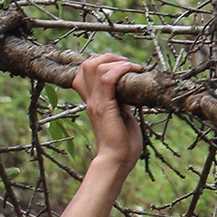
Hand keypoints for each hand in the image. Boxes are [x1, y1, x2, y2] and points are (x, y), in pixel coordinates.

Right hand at [72, 53, 144, 170]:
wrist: (117, 159)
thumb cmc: (123, 143)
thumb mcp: (123, 115)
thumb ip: (122, 102)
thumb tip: (129, 90)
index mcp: (93, 100)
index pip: (85, 71)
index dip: (100, 61)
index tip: (121, 64)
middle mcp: (90, 98)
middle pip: (87, 64)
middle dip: (108, 56)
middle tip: (127, 63)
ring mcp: (95, 102)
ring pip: (94, 66)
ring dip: (115, 61)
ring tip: (131, 66)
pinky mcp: (104, 107)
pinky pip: (107, 79)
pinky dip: (120, 69)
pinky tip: (132, 70)